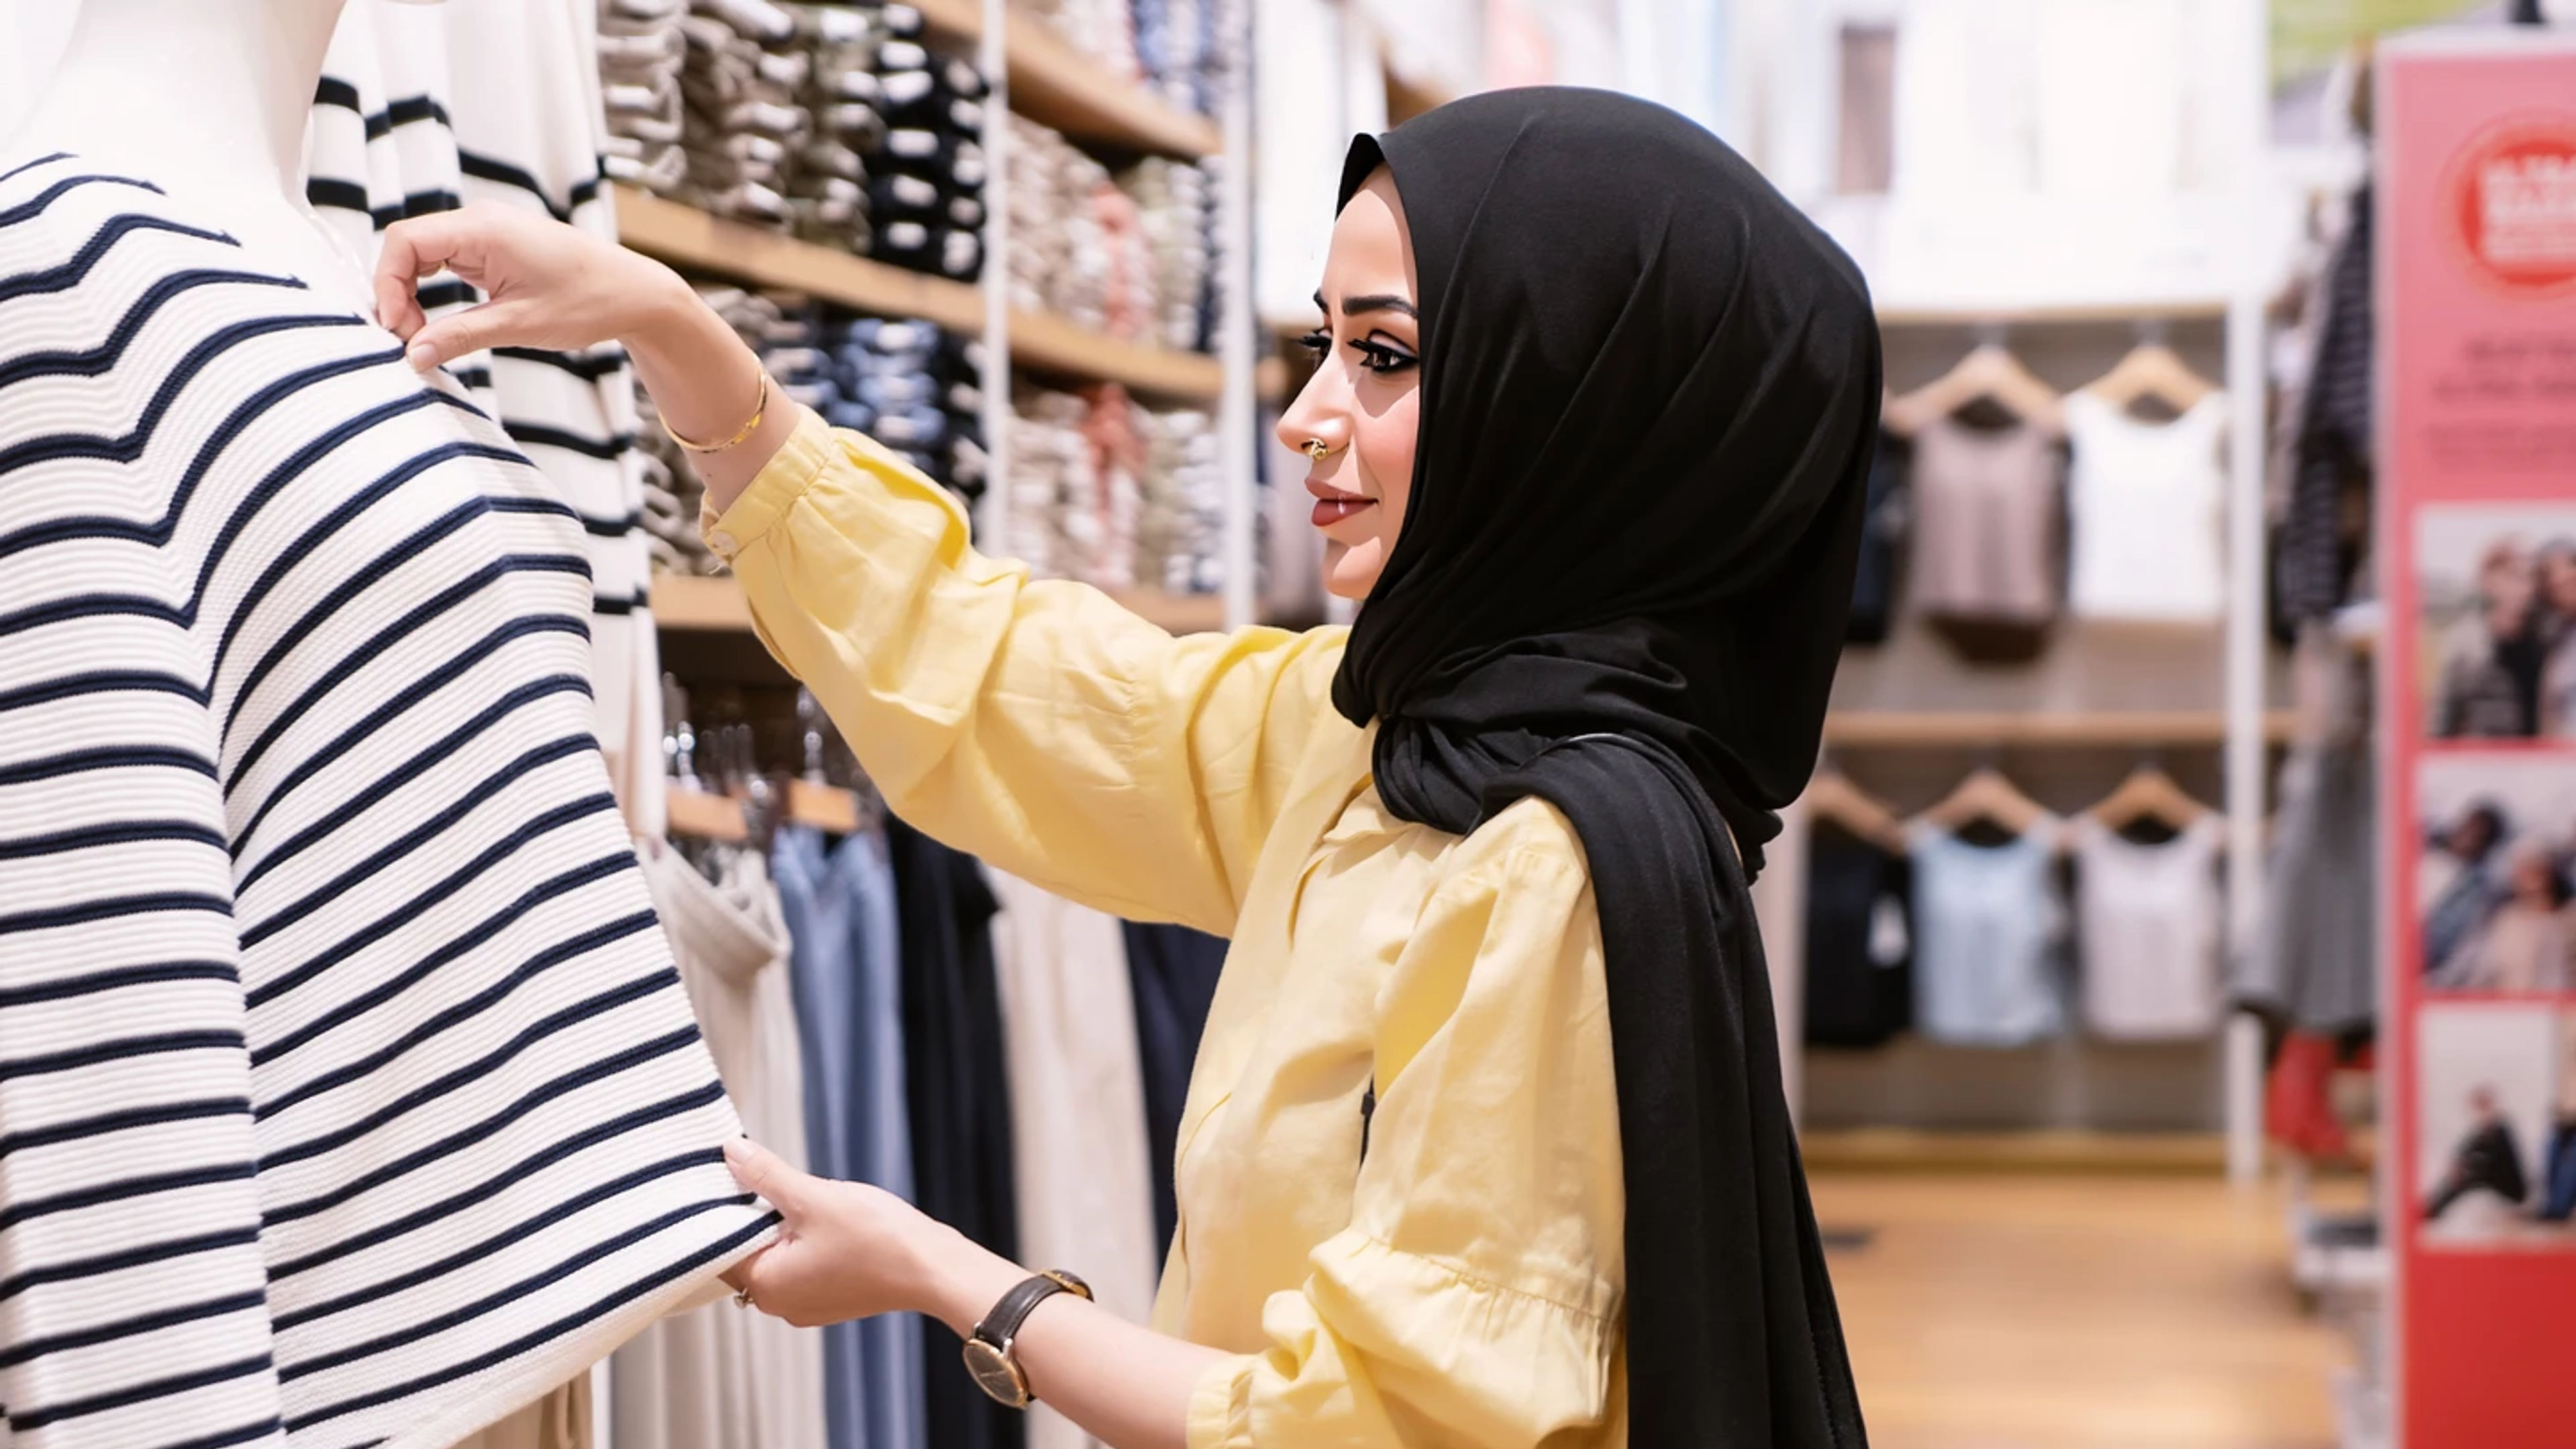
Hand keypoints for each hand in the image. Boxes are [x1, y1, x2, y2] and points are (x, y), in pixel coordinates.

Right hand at [374, 202, 693, 370]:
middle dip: (397, 293)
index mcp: (483, 228)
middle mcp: (480, 221)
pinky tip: (437, 324)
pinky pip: (447, 262)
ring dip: (413, 294)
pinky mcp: (495, 248)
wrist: (634, 293)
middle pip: (409, 247)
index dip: (387, 283)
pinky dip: (433, 291)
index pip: (404, 240)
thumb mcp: (518, 325)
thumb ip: (460, 337)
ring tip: (422, 336)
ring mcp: (487, 232)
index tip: (395, 328)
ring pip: (425, 256)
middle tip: (409, 340)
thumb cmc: (587, 302)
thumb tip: (412, 357)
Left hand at [724, 1137, 1016, 1330]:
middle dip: (755, 1214)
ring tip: (800, 1195)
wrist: (933, 1269)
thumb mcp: (814, 1197)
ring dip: (782, 1226)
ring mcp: (806, 1305)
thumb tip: (731, 1153)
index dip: (724, 1206)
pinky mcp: (829, 1299)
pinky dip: (803, 1241)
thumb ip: (767, 1175)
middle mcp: (779, 1304)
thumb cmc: (877, 1238)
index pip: (720, 1244)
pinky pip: (801, 1266)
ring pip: (776, 1257)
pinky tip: (823, 1218)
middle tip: (766, 1176)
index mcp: (766, 1285)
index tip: (730, 1173)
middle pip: (746, 1252)